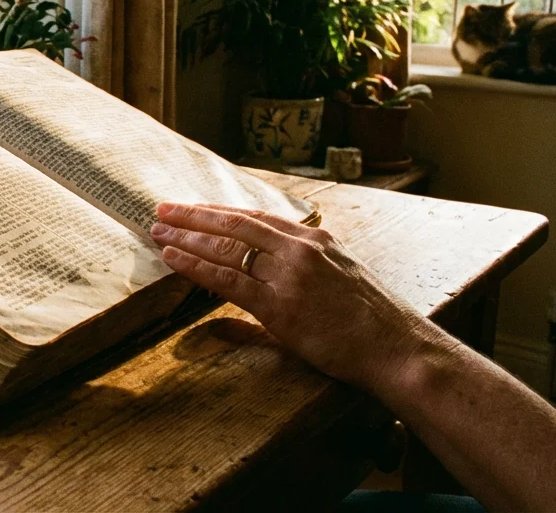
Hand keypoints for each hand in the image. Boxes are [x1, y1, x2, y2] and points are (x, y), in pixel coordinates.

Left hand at [150, 202, 450, 392]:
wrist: (396, 348)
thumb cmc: (372, 323)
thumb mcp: (339, 281)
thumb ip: (301, 274)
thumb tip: (268, 280)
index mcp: (315, 240)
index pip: (257, 218)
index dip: (220, 212)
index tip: (194, 207)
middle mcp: (300, 249)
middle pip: (235, 224)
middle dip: (194, 216)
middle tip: (163, 208)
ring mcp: (289, 276)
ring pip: (226, 247)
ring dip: (187, 237)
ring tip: (159, 230)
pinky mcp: (279, 306)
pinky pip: (227, 280)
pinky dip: (195, 266)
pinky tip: (173, 258)